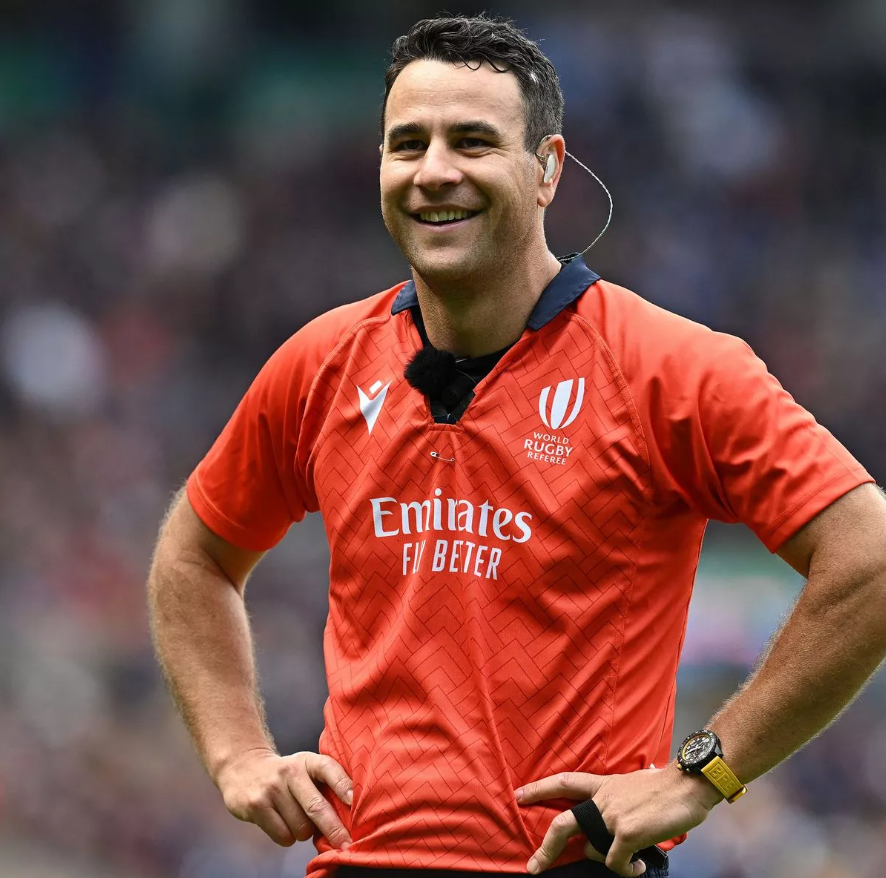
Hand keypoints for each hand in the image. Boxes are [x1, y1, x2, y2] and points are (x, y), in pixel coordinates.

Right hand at [215, 748, 353, 847]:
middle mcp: (290, 771)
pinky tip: (282, 824)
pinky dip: (288, 837)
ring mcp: (272, 789)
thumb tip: (348, 817)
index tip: (357, 804)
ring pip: (300, 828)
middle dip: (334, 829)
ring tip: (297, 820)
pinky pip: (283, 836)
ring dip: (305, 833)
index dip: (344, 787)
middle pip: (316, 807)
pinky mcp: (257, 806)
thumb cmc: (285, 775)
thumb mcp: (304, 769)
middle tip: (346, 845)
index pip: (329, 770)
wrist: (242, 766)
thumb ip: (323, 785)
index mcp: (307, 761)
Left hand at [516, 765, 718, 876]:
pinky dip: (626, 871)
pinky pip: (616, 864)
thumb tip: (628, 798)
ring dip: (608, 860)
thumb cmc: (667, 785)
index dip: (540, 788)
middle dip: (546, 848)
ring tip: (630, 859)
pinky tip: (638, 867)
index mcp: (604, 785)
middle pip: (564, 823)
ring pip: (595, 851)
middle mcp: (603, 800)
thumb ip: (622, 793)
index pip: (565, 782)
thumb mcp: (634, 782)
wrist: (687, 784)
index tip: (519, 796)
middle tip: (534, 866)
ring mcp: (612, 817)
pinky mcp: (625, 834)